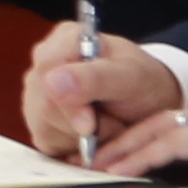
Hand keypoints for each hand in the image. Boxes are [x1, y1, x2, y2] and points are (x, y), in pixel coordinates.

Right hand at [23, 20, 183, 166]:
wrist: (150, 107)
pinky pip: (47, 142)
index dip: (66, 101)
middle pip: (43, 103)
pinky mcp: (40, 123)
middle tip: (114, 124)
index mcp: (66, 39)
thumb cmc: (143, 84)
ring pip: (43, 126)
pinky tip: (92, 138)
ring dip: (81, 138)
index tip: (90, 125)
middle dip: (81, 123)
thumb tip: (52, 82)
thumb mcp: (131, 77)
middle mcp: (45, 65)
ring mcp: (37, 94)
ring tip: (107, 127)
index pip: (47, 68)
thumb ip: (95, 77)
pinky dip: (74, 148)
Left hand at [94, 91, 187, 183]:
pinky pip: (173, 143)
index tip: (114, 156)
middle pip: (157, 122)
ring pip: (158, 130)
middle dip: (121, 140)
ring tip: (98, 167)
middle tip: (91, 159)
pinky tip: (124, 171)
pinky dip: (145, 157)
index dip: (140, 139)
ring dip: (125, 149)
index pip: (172, 125)